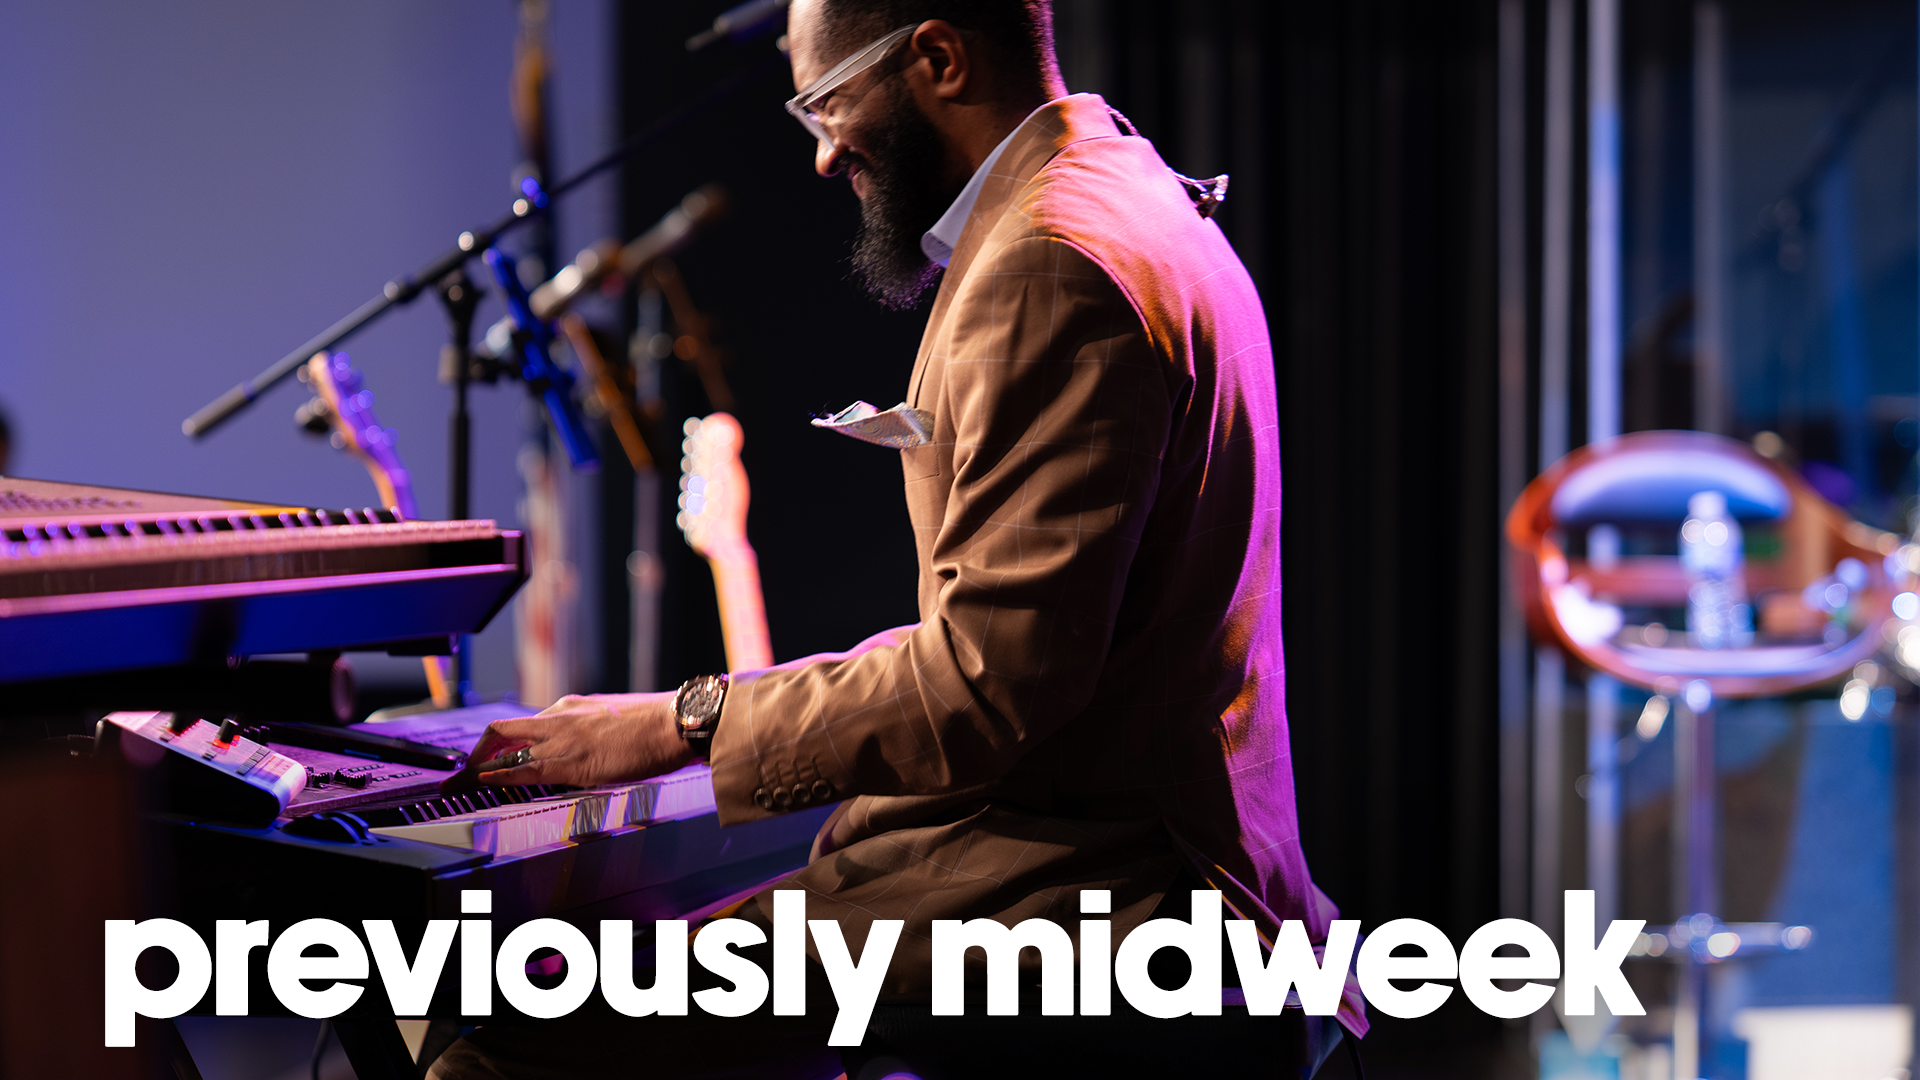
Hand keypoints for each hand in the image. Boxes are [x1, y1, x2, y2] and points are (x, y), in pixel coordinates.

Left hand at [439, 692, 692, 793]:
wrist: (676, 721)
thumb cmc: (657, 724)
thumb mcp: (616, 719)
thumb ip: (593, 730)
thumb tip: (588, 746)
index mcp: (572, 706)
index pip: (524, 725)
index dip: (500, 744)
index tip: (488, 759)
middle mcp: (560, 716)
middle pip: (502, 731)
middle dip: (476, 754)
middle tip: (462, 774)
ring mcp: (563, 738)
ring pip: (505, 749)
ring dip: (478, 769)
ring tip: (460, 785)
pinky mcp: (571, 761)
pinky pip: (523, 770)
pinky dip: (498, 778)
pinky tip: (483, 786)